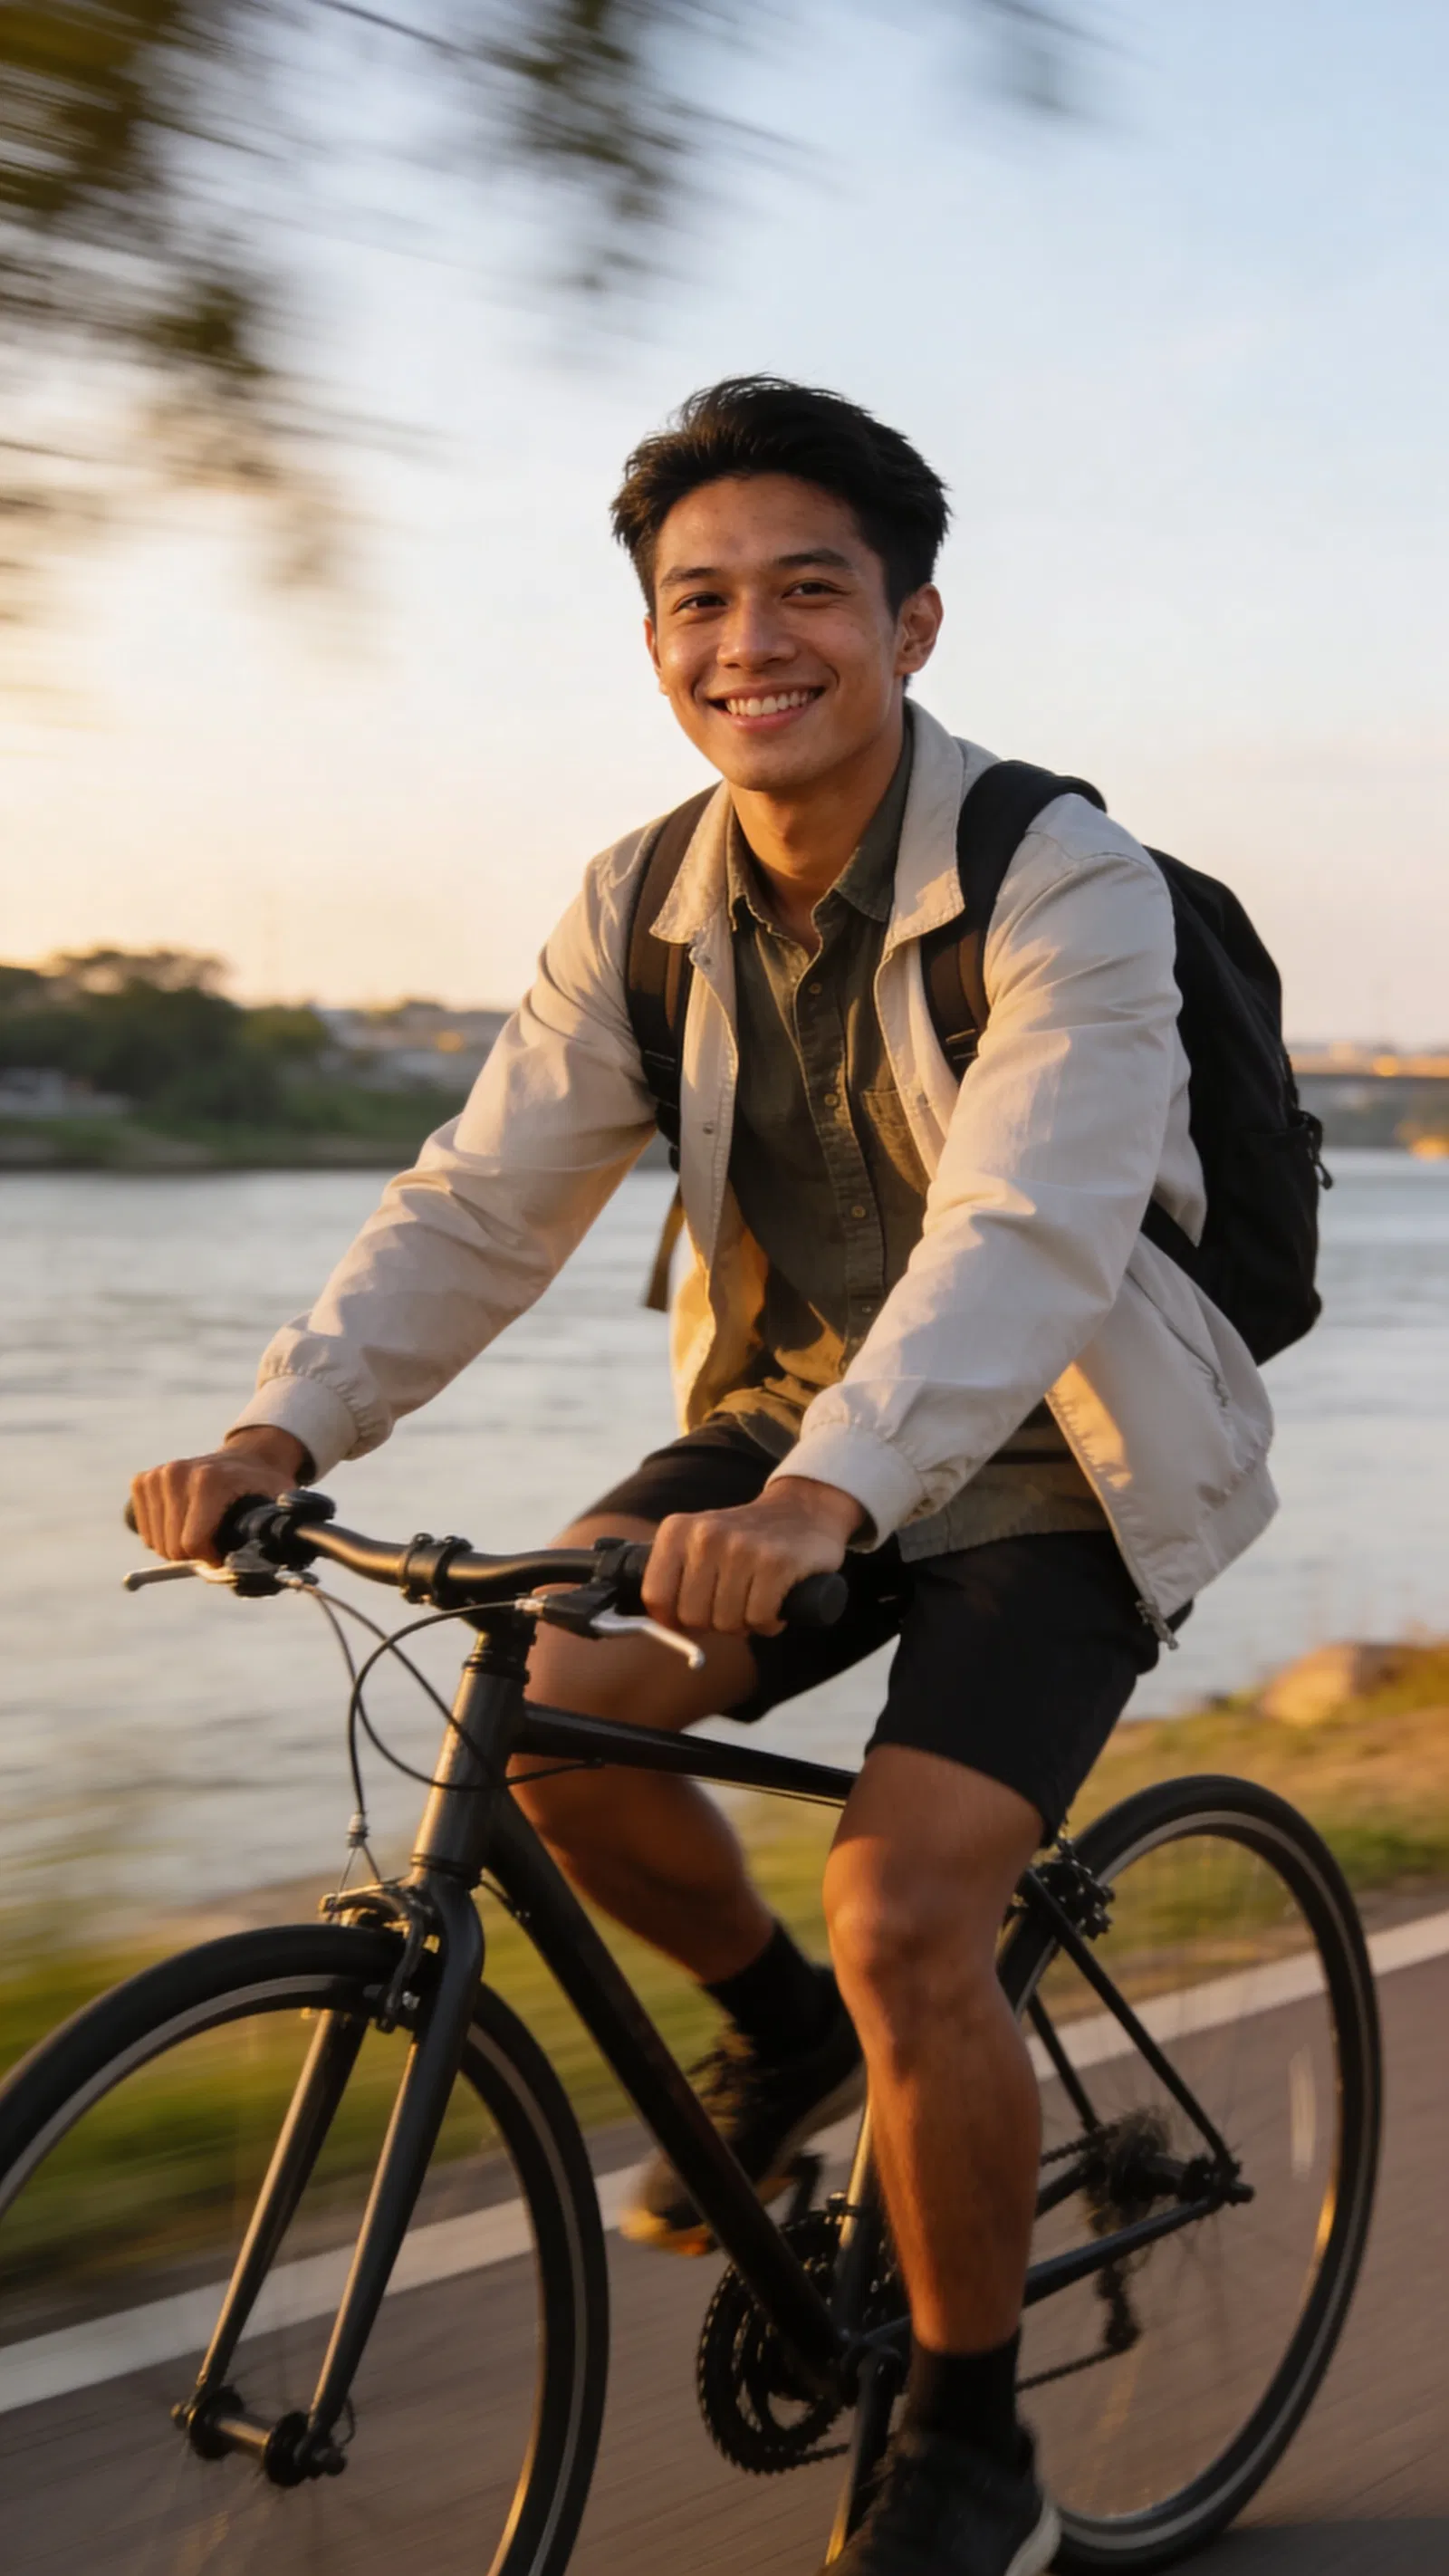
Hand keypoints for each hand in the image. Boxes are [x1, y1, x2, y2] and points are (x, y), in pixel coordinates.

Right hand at [129, 1427, 309, 1565]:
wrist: (249, 1458)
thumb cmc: (263, 1489)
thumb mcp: (277, 1511)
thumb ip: (274, 1539)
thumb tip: (267, 1574)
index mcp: (209, 1481)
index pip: (192, 1544)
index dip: (210, 1559)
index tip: (226, 1552)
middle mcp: (178, 1473)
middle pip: (171, 1547)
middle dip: (194, 1554)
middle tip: (216, 1541)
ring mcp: (159, 1475)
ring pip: (155, 1542)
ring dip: (178, 1545)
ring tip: (201, 1529)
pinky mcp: (144, 1481)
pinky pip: (144, 1529)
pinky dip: (161, 1534)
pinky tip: (182, 1522)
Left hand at [642, 1476, 862, 1636]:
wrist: (804, 1512)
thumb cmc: (745, 1542)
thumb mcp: (700, 1545)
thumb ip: (675, 1580)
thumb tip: (662, 1628)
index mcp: (677, 1530)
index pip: (655, 1597)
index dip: (672, 1620)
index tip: (690, 1618)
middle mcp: (706, 1535)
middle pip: (692, 1617)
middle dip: (715, 1621)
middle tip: (733, 1603)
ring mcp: (742, 1547)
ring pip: (727, 1622)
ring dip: (745, 1622)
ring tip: (757, 1597)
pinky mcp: (776, 1563)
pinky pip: (759, 1619)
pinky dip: (770, 1623)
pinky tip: (776, 1602)